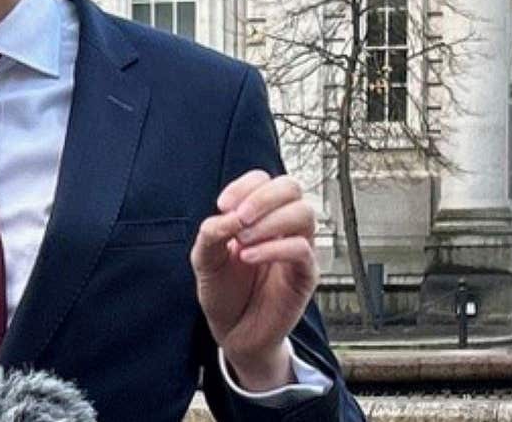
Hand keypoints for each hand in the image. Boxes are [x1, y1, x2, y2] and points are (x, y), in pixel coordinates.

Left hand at [189, 170, 318, 390]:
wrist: (233, 331)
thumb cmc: (223, 291)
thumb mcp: (204, 259)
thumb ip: (211, 234)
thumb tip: (228, 216)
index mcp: (258, 215)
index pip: (263, 179)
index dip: (244, 186)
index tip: (222, 206)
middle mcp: (282, 226)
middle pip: (291, 187)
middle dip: (263, 197)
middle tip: (239, 218)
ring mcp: (298, 248)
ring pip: (304, 213)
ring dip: (270, 221)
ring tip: (242, 241)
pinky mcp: (306, 274)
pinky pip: (303, 249)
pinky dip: (274, 248)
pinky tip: (249, 257)